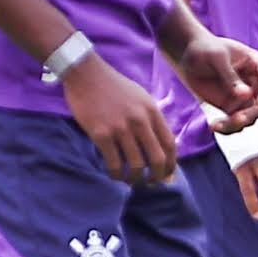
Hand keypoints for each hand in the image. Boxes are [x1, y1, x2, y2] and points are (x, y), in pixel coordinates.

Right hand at [61, 54, 177, 183]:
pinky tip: (114, 175)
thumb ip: (151, 118)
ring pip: (136, 165)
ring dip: (135, 178)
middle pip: (157, 159)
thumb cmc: (113, 86)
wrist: (86, 73)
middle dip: (157, 176)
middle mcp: (140, 121)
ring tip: (131, 180)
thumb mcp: (141, 97)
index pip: (170, 144)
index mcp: (152, 111)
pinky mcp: (101, 134)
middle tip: (151, 183)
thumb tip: (160, 143)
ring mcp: (120, 128)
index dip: (171, 164)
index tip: (167, 174)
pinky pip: (113, 163)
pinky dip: (116, 174)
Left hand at [179, 35, 257, 133]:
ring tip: (218, 125)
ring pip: (250, 116)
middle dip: (253, 113)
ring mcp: (243, 97)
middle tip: (238, 119)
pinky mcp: (230, 108)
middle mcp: (254, 82)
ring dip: (237, 124)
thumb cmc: (203, 49)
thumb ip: (230, 76)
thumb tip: (247, 95)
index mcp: (256, 63)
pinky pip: (234, 123)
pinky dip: (227, 128)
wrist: (186, 57)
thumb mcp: (216, 58)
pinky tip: (213, 125)